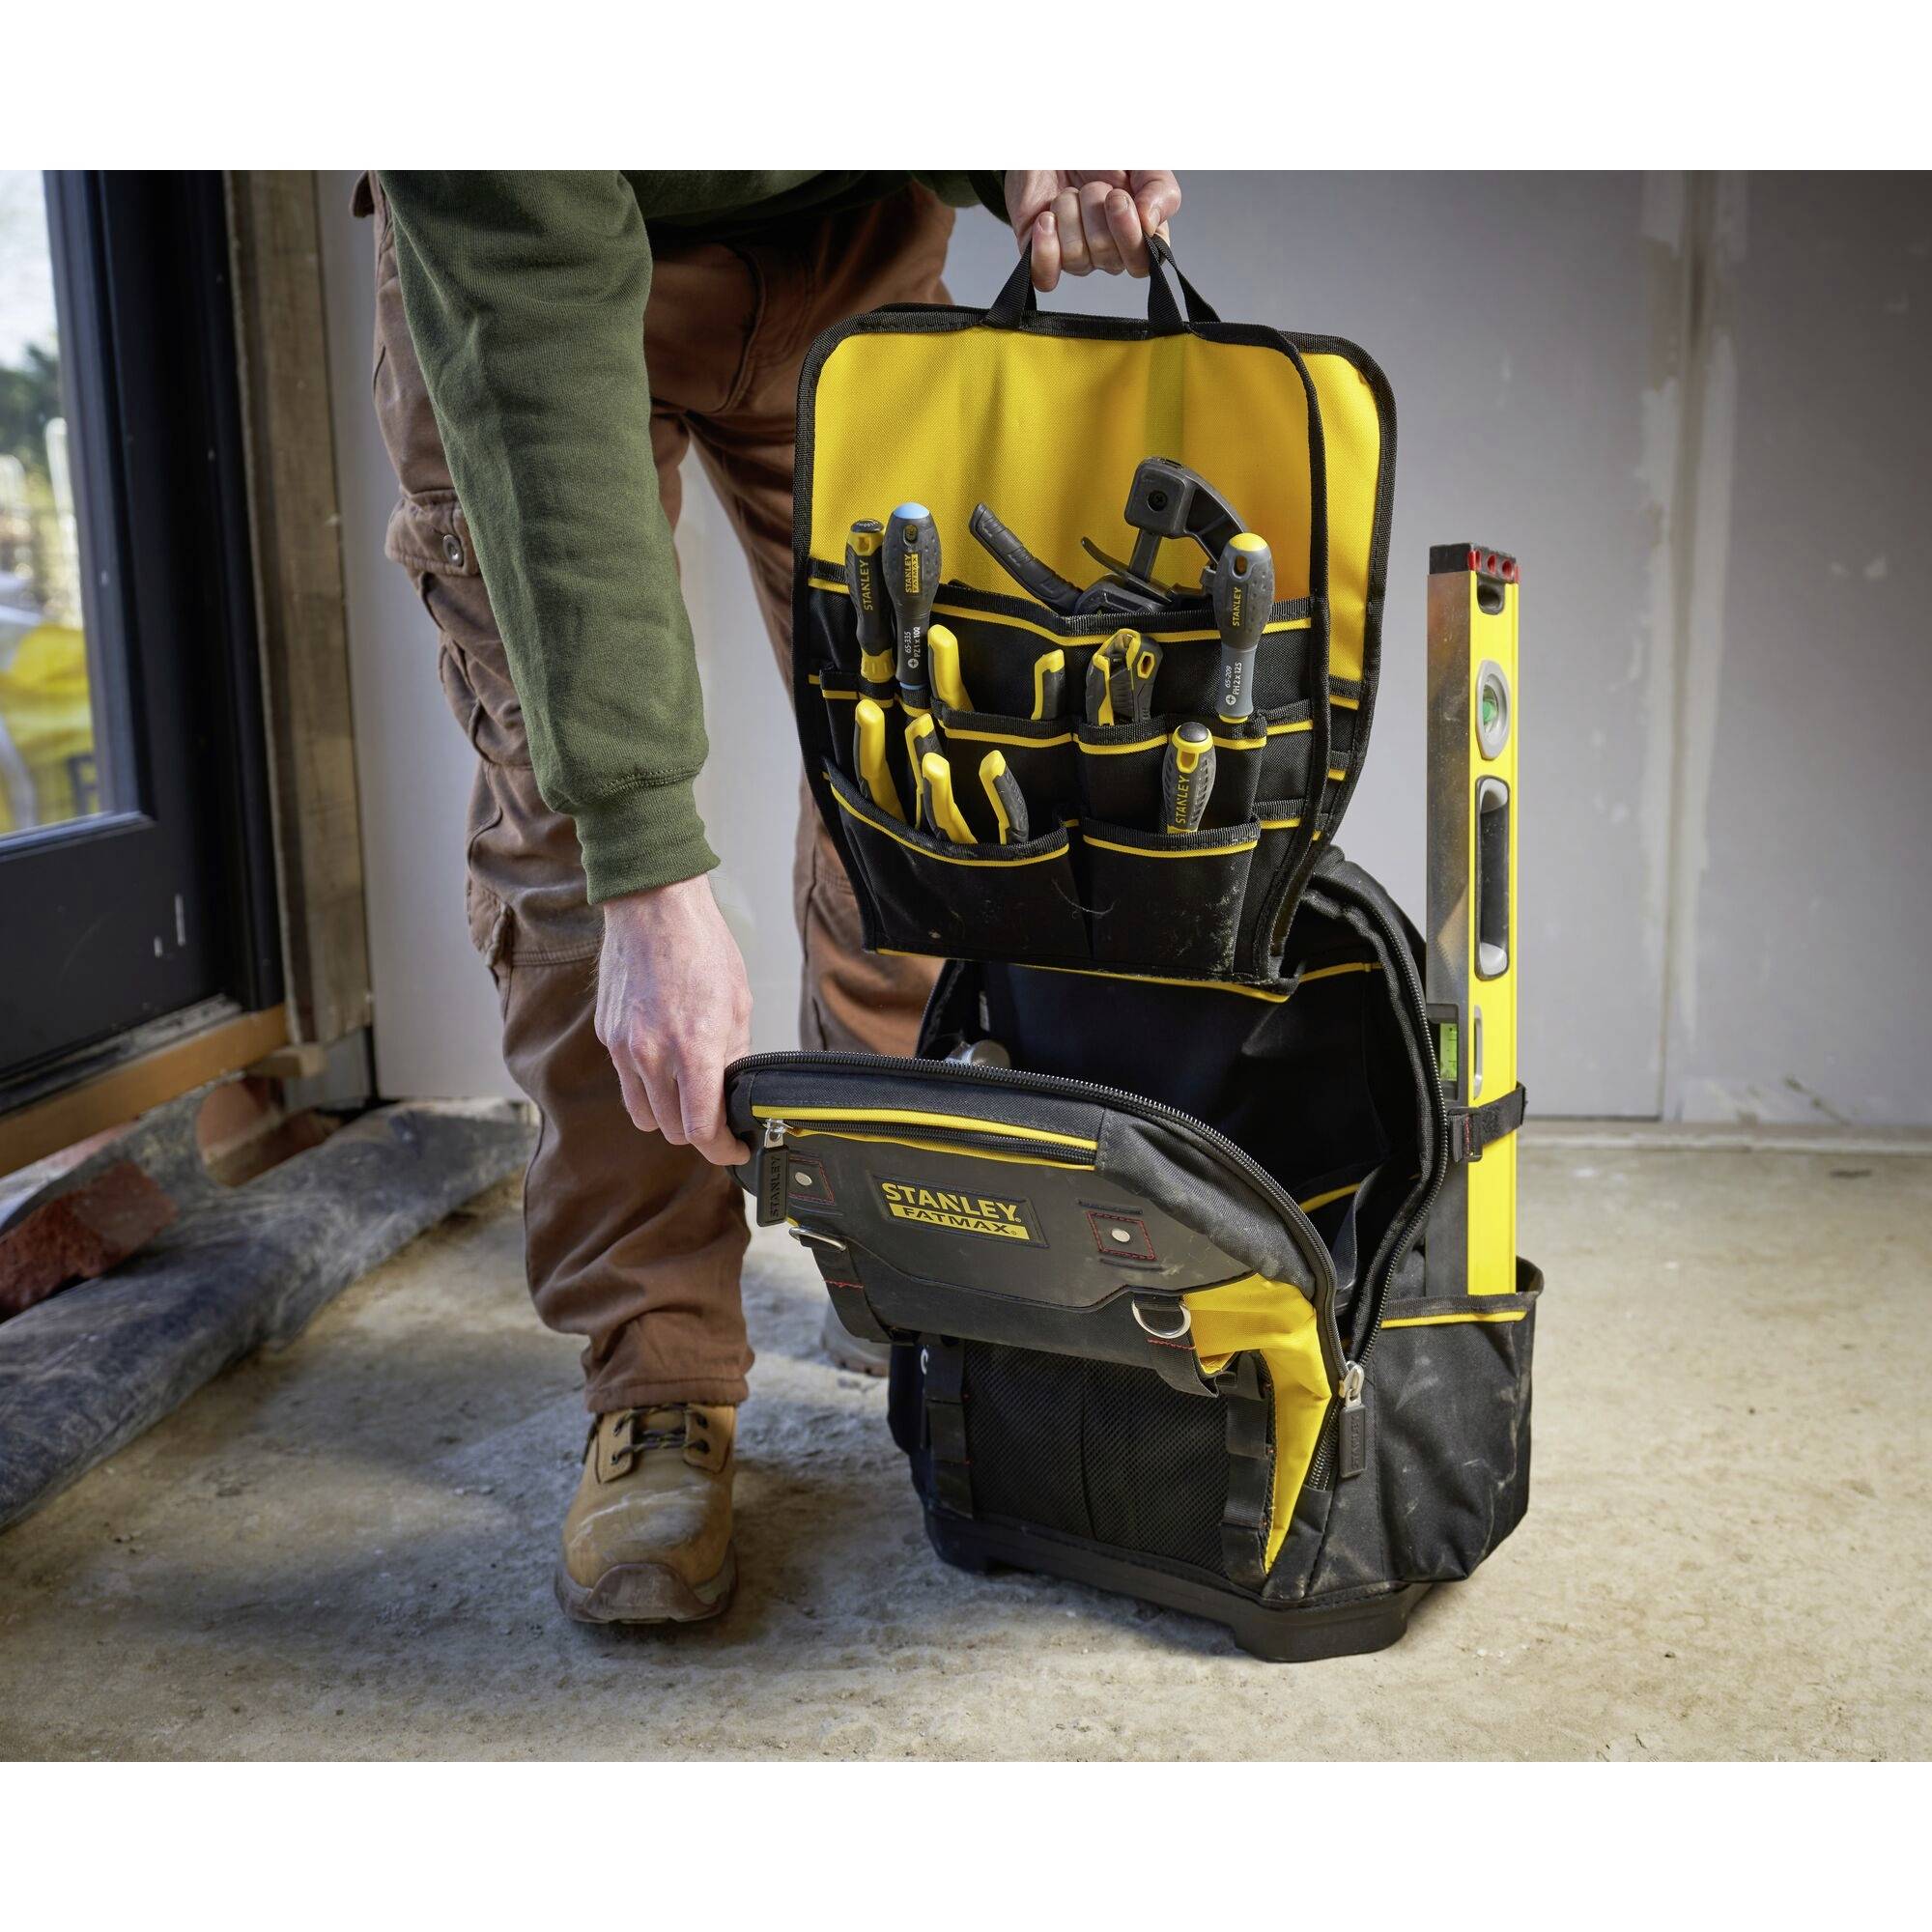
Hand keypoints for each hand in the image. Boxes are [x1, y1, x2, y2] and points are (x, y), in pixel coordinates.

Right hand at [595, 874, 752, 1165]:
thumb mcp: (738, 1004)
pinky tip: (664, 1060)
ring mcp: (623, 1048)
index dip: (723, 1150)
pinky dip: (646, 1085)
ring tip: (688, 1095)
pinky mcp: (606, 1036)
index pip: (702, 1131)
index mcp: (693, 1050)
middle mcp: (652, 1056)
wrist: (653, 908)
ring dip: (668, 1116)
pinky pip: (626, 1082)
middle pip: (672, 1131)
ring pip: (643, 1115)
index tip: (736, 1149)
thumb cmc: (702, 948)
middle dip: (698, 1132)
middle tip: (719, 1118)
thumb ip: (734, 1057)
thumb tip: (733, 1093)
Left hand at [1004, 171, 1181, 291]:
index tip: (1117, 197)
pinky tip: (1046, 219)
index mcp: (1137, 235)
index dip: (1129, 236)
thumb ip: (1160, 191)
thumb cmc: (1100, 154)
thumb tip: (1149, 224)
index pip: (1141, 264)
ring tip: (1069, 194)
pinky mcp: (1042, 254)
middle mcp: (1108, 253)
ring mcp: (1075, 256)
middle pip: (1108, 258)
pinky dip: (1045, 249)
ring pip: (1076, 258)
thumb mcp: (1141, 164)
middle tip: (1091, 186)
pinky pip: (1045, 277)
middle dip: (1096, 211)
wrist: (1056, 141)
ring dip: (1070, 213)